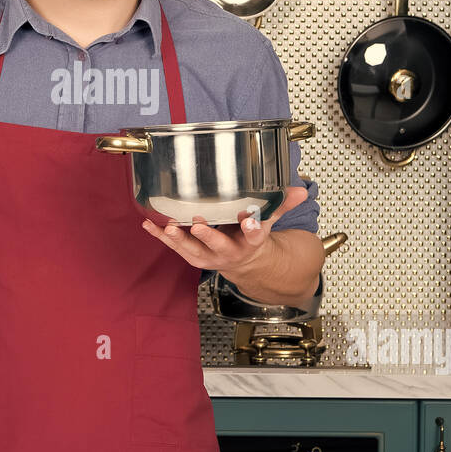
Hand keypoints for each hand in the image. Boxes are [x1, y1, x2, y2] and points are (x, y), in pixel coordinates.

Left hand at [140, 186, 307, 272]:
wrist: (243, 262)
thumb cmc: (251, 236)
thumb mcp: (270, 221)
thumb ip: (281, 204)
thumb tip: (301, 189)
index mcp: (251, 243)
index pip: (256, 236)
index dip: (253, 229)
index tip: (250, 221)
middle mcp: (229, 252)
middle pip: (220, 246)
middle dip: (209, 236)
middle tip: (199, 224)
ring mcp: (209, 256)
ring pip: (193, 250)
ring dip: (179, 239)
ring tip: (169, 226)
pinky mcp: (192, 254)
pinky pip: (175, 247)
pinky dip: (161, 236)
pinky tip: (149, 224)